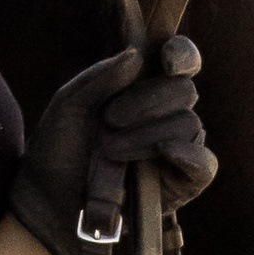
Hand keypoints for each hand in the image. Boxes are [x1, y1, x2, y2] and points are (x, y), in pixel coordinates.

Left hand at [6, 36, 216, 254]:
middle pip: (184, 91)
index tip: (167, 60)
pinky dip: (189, 155)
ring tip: (111, 151)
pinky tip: (166, 151)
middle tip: (110, 119)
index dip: (181, 54)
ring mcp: (177, 148)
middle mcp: (165, 115)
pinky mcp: (182, 184)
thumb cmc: (59, 148)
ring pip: (189, 124)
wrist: (49, 200)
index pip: (179, 61)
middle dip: (148, 100)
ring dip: (147, 134)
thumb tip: (136, 55)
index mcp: (143, 88)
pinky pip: (204, 165)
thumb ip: (101, 76)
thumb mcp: (70, 104)